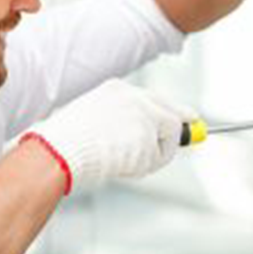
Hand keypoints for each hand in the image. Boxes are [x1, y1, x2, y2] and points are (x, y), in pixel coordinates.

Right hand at [20, 79, 195, 194]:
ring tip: (124, 161)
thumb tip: (148, 141)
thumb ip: (123, 127)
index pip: (151, 99)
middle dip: (176, 127)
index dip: (170, 110)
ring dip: (155, 152)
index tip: (189, 116)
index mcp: (115, 90)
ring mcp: (142, 108)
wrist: (58, 150)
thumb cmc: (69, 146)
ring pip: (169, 132)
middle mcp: (133, 94)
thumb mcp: (94, 126)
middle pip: (169, 109)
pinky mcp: (150, 125)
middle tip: (195, 130)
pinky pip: (165, 150)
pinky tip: (126, 163)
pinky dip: (153, 161)